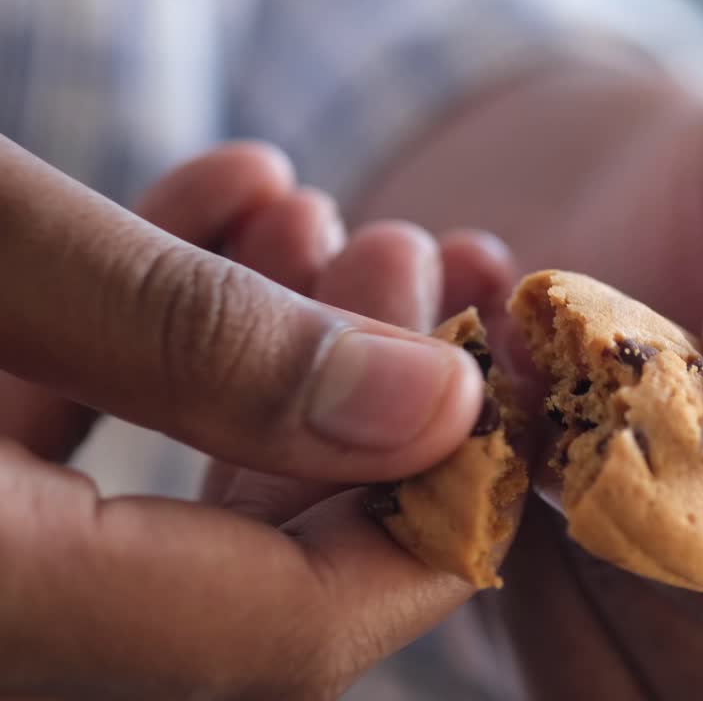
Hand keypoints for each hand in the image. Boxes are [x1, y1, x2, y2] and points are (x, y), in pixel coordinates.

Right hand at [0, 140, 486, 698]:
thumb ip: (204, 341)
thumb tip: (434, 403)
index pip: (291, 632)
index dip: (432, 518)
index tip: (493, 388)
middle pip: (249, 574)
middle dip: (352, 405)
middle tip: (397, 257)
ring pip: (164, 503)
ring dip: (258, 352)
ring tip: (303, 212)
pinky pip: (71, 453)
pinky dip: (144, 340)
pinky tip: (210, 209)